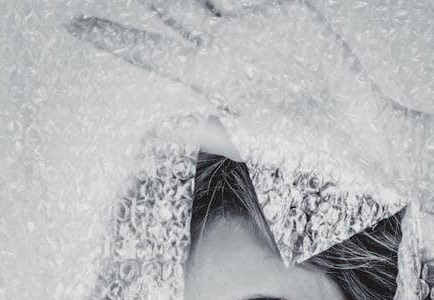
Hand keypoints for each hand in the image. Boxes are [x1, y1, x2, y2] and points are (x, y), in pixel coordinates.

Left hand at [65, 0, 396, 188]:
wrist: (359, 133)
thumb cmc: (308, 152)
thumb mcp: (255, 142)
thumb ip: (207, 129)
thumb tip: (157, 131)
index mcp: (210, 85)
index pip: (152, 55)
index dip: (115, 39)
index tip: (74, 27)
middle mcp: (225, 52)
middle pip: (169, 10)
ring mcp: (253, 28)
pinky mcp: (284, 11)